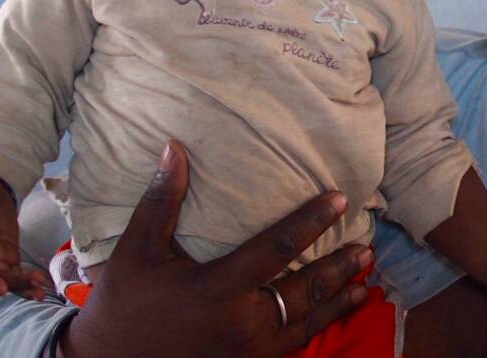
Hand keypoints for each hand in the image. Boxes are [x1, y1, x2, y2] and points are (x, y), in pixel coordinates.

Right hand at [59, 140, 369, 357]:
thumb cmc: (120, 306)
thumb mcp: (137, 252)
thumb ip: (161, 201)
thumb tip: (173, 149)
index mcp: (218, 289)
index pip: (277, 248)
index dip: (311, 221)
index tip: (340, 200)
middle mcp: (241, 323)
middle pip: (304, 290)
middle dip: (337, 267)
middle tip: (365, 247)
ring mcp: (247, 351)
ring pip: (305, 323)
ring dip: (336, 300)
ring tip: (362, 280)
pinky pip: (291, 346)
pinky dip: (316, 329)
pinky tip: (329, 315)